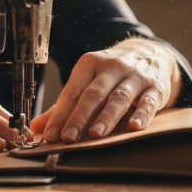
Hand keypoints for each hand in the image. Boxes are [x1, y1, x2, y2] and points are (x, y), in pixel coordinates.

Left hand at [31, 38, 179, 143]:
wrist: (150, 53)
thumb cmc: (112, 73)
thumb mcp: (88, 80)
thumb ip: (64, 104)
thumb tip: (36, 127)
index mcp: (90, 64)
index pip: (72, 91)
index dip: (60, 114)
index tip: (50, 135)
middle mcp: (112, 67)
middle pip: (93, 94)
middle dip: (80, 116)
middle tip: (68, 137)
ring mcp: (134, 76)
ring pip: (118, 97)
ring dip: (106, 117)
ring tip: (95, 134)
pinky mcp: (154, 87)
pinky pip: (148, 101)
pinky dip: (141, 114)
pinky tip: (134, 126)